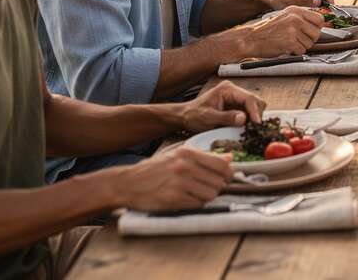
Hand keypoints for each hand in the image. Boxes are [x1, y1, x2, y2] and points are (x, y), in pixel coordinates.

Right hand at [110, 146, 232, 211]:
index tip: (226, 178)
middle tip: (207, 187)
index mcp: (188, 153)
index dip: (228, 173)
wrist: (127, 183)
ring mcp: (179, 183)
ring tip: (195, 193)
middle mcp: (185, 166)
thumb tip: (229, 158)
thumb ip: (205, 156)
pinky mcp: (173, 199)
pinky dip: (196, 204)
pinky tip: (186, 199)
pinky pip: (198, 204)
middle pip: (219, 182)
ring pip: (211, 194)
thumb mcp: (177, 156)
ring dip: (206, 196)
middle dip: (217, 187)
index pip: (222, 164)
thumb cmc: (154, 169)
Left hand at [178, 80, 266, 132]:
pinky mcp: (236, 107)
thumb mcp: (208, 117)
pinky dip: (249, 121)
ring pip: (255, 107)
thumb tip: (243, 118)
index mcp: (227, 89)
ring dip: (253, 118)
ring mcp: (236, 99)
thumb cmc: (193, 115)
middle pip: (256, 101)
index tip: (257, 124)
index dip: (255, 111)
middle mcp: (234, 91)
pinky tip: (244, 128)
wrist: (185, 116)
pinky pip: (249, 113)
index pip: (249, 98)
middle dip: (256, 114)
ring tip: (247, 130)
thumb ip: (226, 117)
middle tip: (253, 129)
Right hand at [229, 5, 322, 58]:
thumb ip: (301, 18)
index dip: (317, 27)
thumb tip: (320, 25)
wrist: (251, 38)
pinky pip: (302, 51)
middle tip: (298, 40)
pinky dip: (295, 52)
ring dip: (301, 46)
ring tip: (289, 43)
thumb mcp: (285, 17)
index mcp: (296, 10)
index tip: (311, 32)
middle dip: (310, 39)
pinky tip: (285, 47)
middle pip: (317, 32)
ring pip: (310, 43)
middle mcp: (296, 18)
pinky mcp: (291, 42)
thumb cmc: (267, 30)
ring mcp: (294, 30)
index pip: (319, 18)